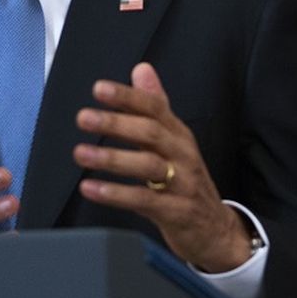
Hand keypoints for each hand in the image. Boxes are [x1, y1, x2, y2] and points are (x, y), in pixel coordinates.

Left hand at [73, 62, 250, 271]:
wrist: (216, 228)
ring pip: (147, 165)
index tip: (99, 89)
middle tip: (83, 117)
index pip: (153, 107)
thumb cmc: (185, 178)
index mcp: (178, 133)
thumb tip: (141, 68)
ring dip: (111, 158)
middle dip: (115, 123)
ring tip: (80, 153)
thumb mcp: (173, 139)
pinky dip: (116, 194)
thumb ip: (155, 105)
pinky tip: (91, 188)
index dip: (127, 96)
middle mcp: (182, 154)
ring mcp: (181, 183)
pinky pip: (144, 200)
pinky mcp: (175, 211)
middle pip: (150, 132)